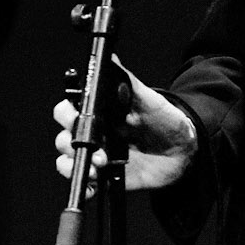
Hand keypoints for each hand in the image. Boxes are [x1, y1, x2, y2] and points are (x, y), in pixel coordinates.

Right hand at [53, 58, 198, 193]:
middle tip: (97, 150)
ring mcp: (96, 156)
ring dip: (76, 166)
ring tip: (99, 167)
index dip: (66, 115)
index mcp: (98, 113)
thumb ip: (128, 81)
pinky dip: (84, 186)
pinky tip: (96, 183)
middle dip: (70, 144)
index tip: (77, 120)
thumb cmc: (164, 119)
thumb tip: (111, 58)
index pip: (66, 111)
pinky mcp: (104, 176)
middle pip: (62, 138)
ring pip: (66, 161)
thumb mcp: (148, 99)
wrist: (182, 150)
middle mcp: (93, 134)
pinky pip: (84, 184)